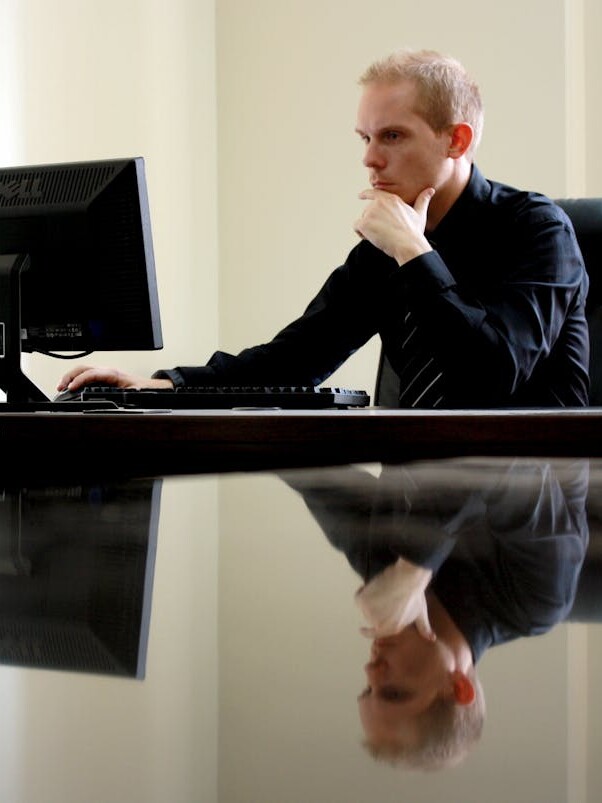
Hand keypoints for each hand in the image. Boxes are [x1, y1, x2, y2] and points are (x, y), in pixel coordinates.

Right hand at [57, 364, 173, 391]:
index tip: (71, 388)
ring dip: (70, 377)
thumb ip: (125, 397)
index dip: (80, 380)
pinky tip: (71, 387)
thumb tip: (118, 401)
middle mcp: (106, 371)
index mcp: (113, 374)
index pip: (92, 374)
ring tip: (61, 387)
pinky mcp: (102, 378)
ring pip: (82, 370)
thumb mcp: (134, 394)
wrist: (147, 387)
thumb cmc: (141, 389)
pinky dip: (75, 380)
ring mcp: (103, 373)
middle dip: (70, 376)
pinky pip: (85, 375)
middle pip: (83, 368)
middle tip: (60, 388)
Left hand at [353, 187, 433, 265]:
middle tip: (384, 232)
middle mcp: (379, 202)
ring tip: (381, 236)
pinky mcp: (364, 222)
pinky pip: (356, 227)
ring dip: (368, 229)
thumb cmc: (414, 232)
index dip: (366, 194)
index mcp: (391, 199)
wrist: (408, 244)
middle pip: (367, 211)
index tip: (360, 196)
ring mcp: (370, 212)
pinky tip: (372, 238)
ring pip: (362, 220)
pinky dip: (361, 234)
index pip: (374, 193)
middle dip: (372, 222)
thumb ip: (422, 200)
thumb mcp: (420, 214)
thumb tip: (430, 190)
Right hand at [355, 557, 434, 640]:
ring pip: (365, 606)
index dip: (368, 632)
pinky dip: (363, 591)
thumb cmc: (415, 596)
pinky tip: (372, 587)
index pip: (375, 633)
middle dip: (377, 608)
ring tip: (382, 591)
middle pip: (371, 616)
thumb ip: (424, 628)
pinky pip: (359, 597)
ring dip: (370, 599)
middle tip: (386, 597)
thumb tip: (432, 639)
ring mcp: (369, 613)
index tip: (362, 629)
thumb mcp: (421, 614)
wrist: (407, 579)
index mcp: (391, 629)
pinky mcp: (362, 601)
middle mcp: (378, 624)